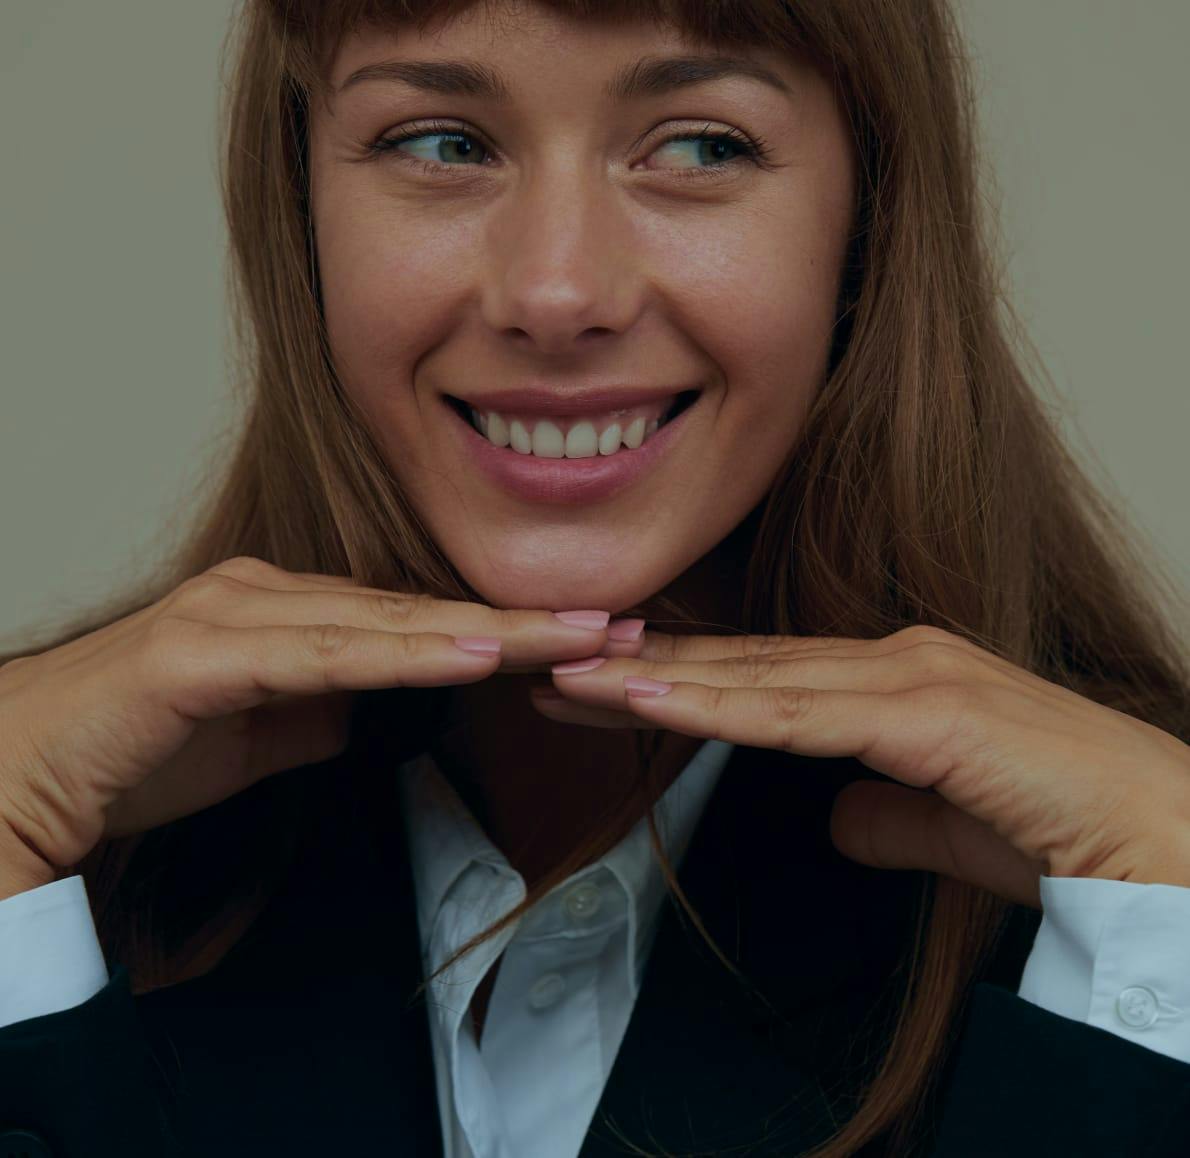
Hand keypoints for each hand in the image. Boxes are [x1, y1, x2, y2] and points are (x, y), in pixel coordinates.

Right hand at [0, 555, 640, 895]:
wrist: (28, 771)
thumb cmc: (144, 748)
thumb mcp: (266, 732)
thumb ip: (323, 707)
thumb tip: (374, 707)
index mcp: (295, 608)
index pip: (421, 618)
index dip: (509, 628)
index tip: (590, 637)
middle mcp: (275, 592)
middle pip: (422, 608)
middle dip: (529, 620)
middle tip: (624, 621)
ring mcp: (240, 612)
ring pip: (387, 622)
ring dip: (491, 629)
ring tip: (582, 633)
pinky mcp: (206, 651)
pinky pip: (325, 654)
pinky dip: (405, 655)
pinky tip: (473, 654)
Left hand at [529, 624, 1189, 907]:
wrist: (1165, 843)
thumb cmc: (1064, 828)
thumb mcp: (948, 824)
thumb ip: (888, 814)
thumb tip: (838, 820)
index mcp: (897, 679)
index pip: (761, 677)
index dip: (678, 679)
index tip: (602, 684)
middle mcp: (894, 659)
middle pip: (740, 665)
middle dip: (640, 668)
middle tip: (551, 662)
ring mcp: (908, 676)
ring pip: (753, 679)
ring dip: (653, 679)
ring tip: (566, 677)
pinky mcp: (924, 713)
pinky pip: (796, 716)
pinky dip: (713, 708)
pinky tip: (645, 701)